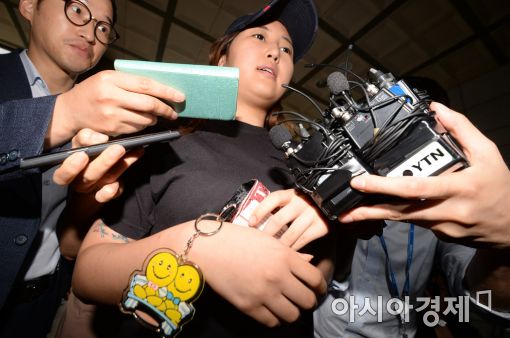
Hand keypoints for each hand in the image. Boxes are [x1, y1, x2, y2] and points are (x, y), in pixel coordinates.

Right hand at [47, 70, 184, 146]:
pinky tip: (141, 121)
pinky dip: (143, 126)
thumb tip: (161, 89)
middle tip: (174, 111)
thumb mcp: (108, 78)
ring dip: (154, 118)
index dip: (166, 91)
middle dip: (165, 109)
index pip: (146, 85)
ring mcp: (111, 115)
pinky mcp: (111, 130)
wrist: (71, 111)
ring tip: (155, 115)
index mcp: (111, 80)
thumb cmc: (93, 91)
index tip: (180, 96)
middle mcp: (110, 97)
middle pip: (148, 104)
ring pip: (145, 119)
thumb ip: (130, 81)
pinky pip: (137, 129)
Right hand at [53, 128, 141, 202]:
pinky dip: (117, 187)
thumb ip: (86, 137)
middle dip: (105, 161)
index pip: (62, 175)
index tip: (82, 155)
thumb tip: (101, 139)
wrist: (96, 170)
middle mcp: (80, 182)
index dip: (70, 168)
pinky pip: (113, 194)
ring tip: (133, 151)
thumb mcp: (82, 141)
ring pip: (107, 179)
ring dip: (121, 165)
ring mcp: (94, 189)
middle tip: (119, 148)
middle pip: (89, 176)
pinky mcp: (107, 194)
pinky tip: (124, 174)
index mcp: (69, 169)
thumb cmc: (87, 151)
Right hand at [193, 222, 326, 326]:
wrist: (208, 248)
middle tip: (303, 298)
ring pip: (293, 315)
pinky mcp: (248, 306)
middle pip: (308, 300)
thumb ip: (291, 253)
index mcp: (284, 256)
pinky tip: (272, 310)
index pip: (315, 279)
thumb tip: (310, 261)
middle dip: (309, 301)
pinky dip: (276, 319)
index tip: (318, 289)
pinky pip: (272, 322)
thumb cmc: (238, 239)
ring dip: (293, 311)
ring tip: (288, 305)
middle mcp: (277, 276)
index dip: (321, 287)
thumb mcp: (268, 240)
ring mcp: (263, 293)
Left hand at [249, 189, 329, 249]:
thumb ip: (276, 207)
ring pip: (290, 234)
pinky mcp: (320, 226)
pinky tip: (287, 252)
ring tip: (271, 251)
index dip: (260, 211)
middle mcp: (301, 203)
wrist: (329, 204)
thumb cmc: (302, 204)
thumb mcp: (290, 199)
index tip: (251, 223)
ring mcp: (312, 215)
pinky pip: (302, 241)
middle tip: (259, 242)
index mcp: (290, 194)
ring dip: (279, 244)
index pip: (273, 199)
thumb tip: (254, 220)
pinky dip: (293, 248)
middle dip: (267, 233)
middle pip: (279, 220)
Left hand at [338, 102, 509, 248]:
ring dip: (377, 215)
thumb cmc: (500, 187)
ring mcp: (443, 227)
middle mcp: (448, 211)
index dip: (385, 186)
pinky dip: (397, 214)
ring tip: (350, 214)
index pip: (415, 188)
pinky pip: (415, 222)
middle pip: (401, 211)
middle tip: (343, 210)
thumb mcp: (487, 153)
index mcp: (459, 188)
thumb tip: (436, 109)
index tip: (361, 182)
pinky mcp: (440, 234)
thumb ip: (461, 129)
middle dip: (369, 210)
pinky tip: (381, 209)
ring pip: (404, 219)